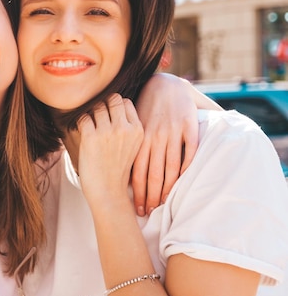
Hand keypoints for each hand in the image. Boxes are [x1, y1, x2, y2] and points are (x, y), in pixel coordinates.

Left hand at [76, 94, 143, 206]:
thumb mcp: (133, 146)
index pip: (125, 102)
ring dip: (91, 114)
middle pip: (111, 99)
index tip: (109, 116)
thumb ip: (127, 127)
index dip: (115, 106)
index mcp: (137, 129)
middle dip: (103, 106)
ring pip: (96, 106)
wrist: (109, 192)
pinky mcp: (91, 137)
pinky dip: (80, 123)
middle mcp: (124, 128)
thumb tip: (114, 104)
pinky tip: (83, 133)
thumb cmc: (117, 169)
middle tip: (97, 119)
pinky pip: (83, 117)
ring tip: (90, 128)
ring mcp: (108, 132)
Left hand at [133, 73, 198, 215]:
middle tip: (146, 211)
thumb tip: (106, 160)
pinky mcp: (188, 126)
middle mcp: (154, 136)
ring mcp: (172, 131)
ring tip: (161, 203)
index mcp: (138, 135)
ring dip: (166, 188)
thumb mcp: (130, 122)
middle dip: (149, 195)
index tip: (135, 206)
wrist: (165, 85)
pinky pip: (189, 151)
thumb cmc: (146, 108)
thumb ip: (123, 140)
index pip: (137, 168)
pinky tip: (181, 182)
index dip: (136, 189)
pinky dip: (186, 167)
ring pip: (170, 166)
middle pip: (152, 173)